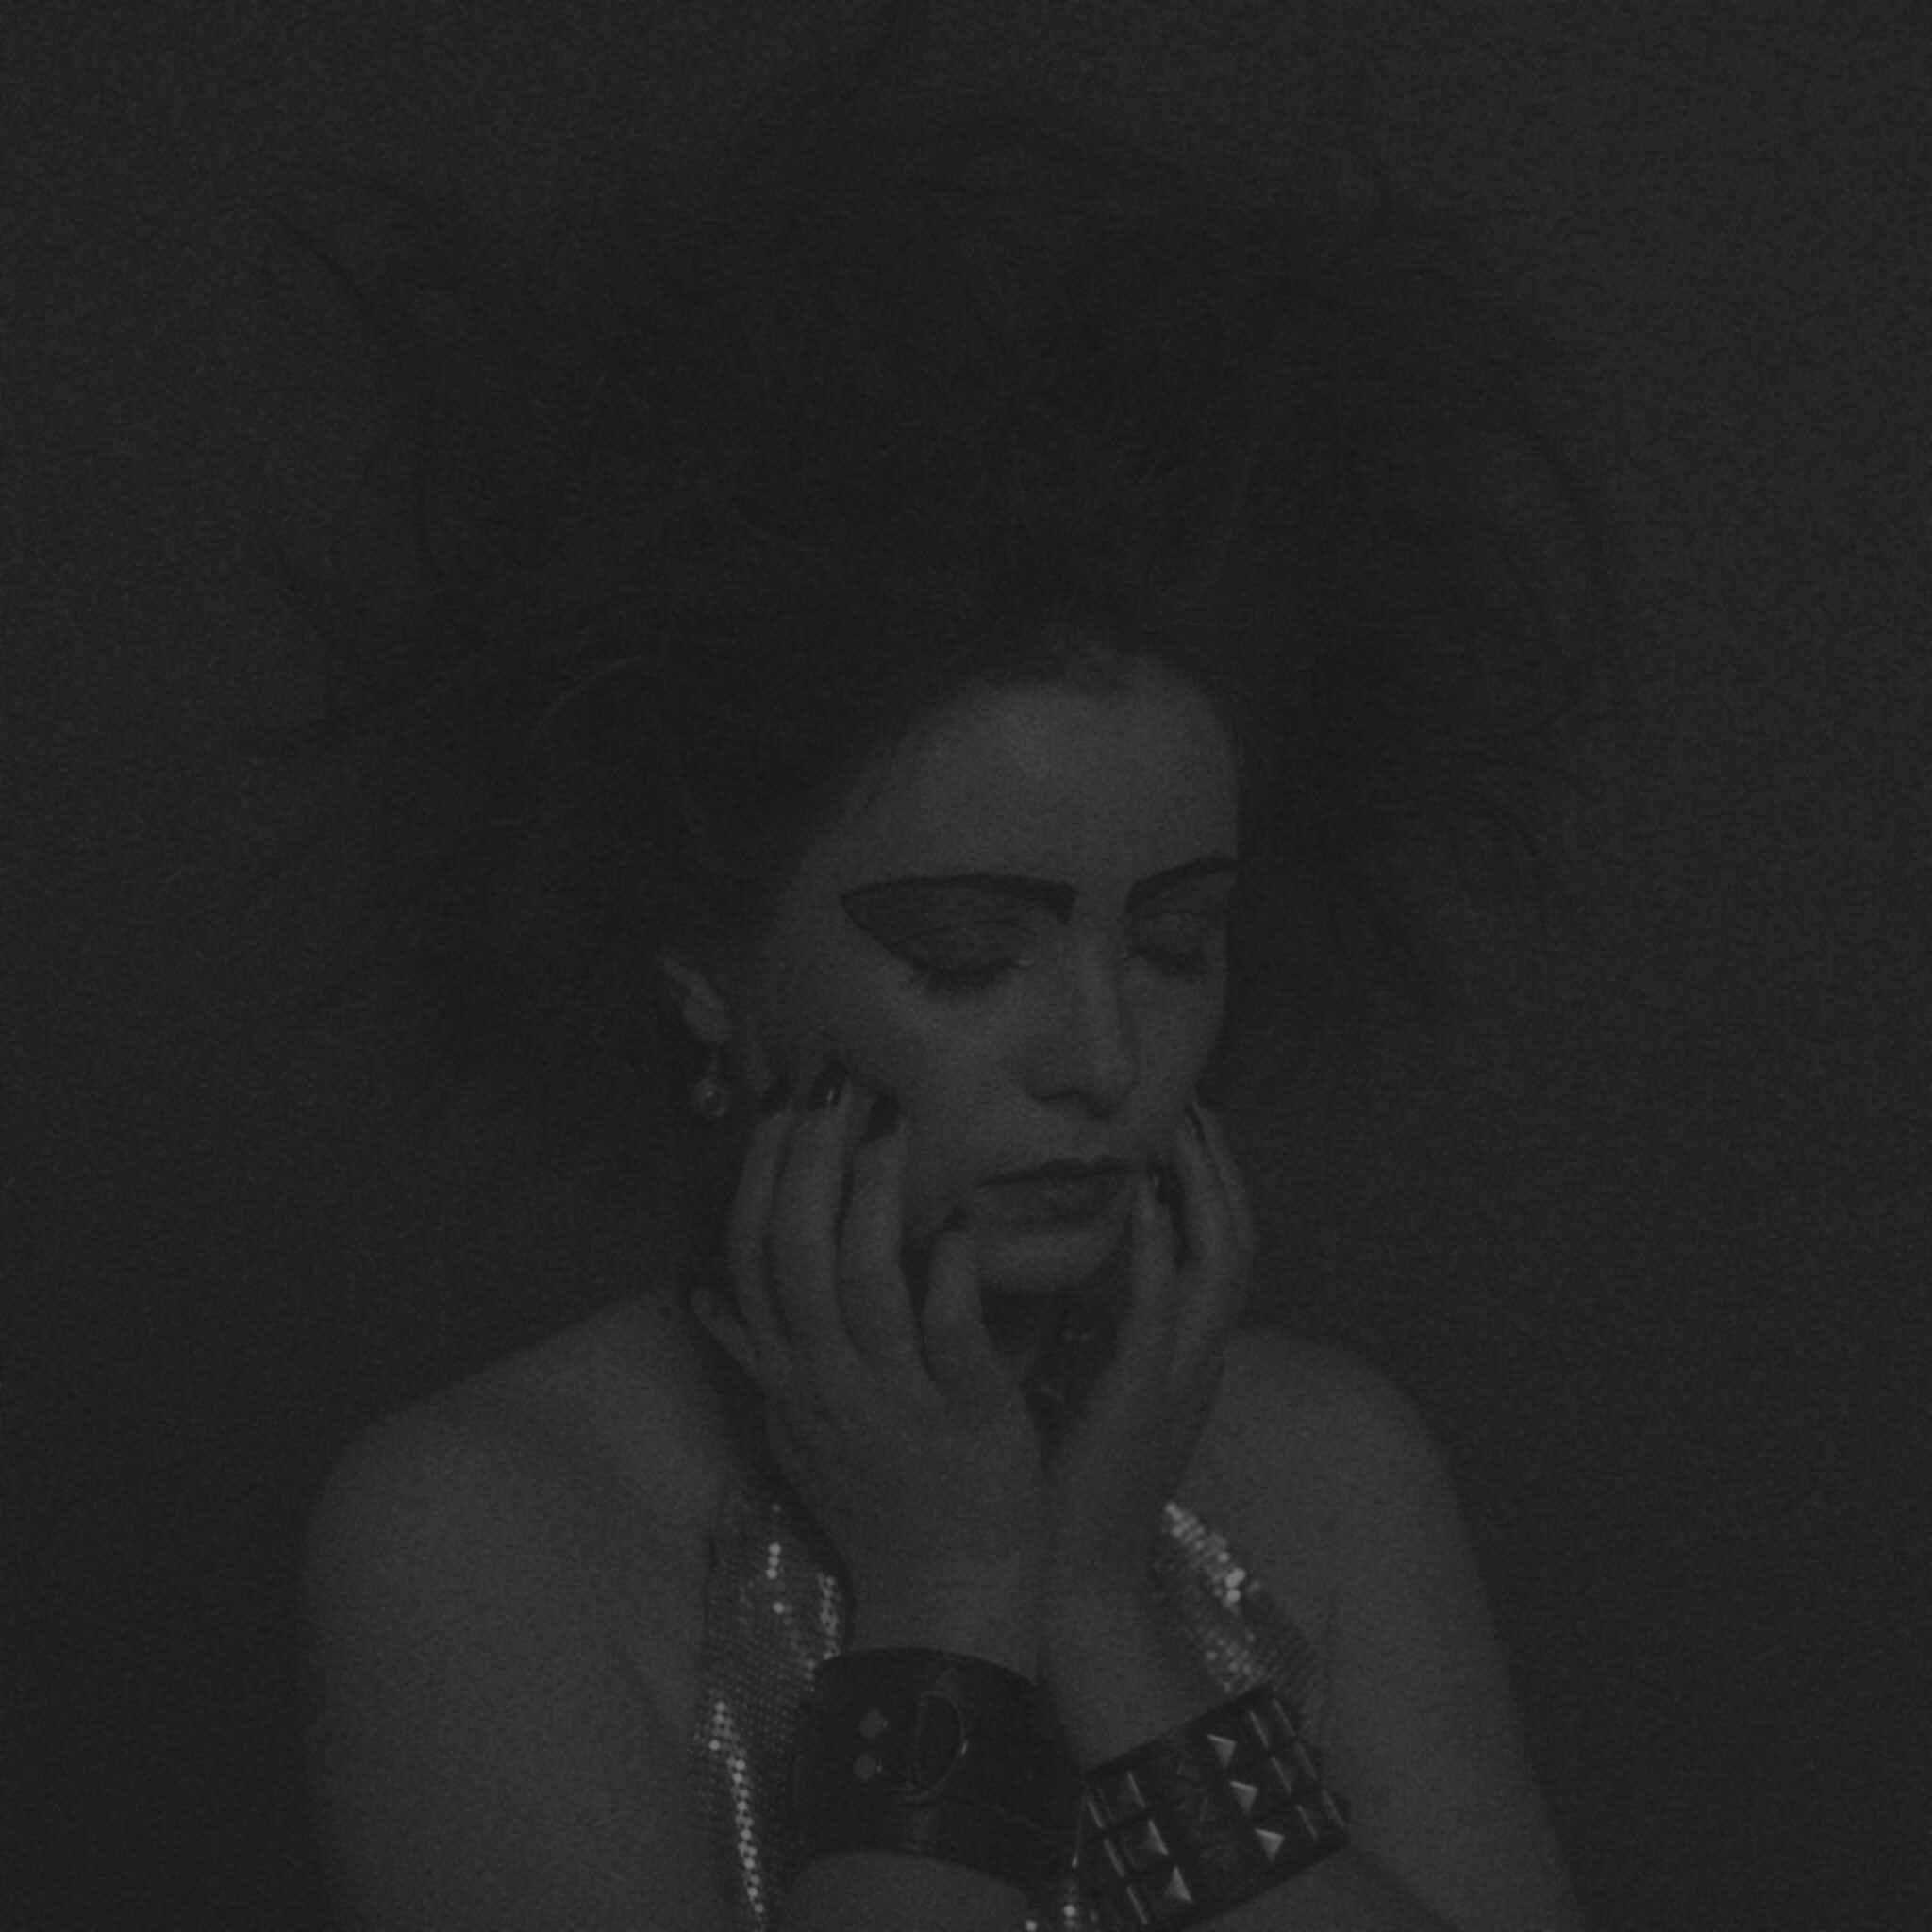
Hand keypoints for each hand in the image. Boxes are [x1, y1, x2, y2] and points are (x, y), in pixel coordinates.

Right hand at [688, 1060, 1047, 1610]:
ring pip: (860, 1284)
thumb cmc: (882, 1499)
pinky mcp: (966, 1418)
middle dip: (806, 1164)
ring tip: (890, 1128)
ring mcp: (893, 1400)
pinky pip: (948, 1335)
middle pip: (794, 1256)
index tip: (781, 1108)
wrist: (946, 1599)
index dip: (760, 1179)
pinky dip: (946, 1276)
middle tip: (835, 1088)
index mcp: (790, 1376)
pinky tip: (957, 1228)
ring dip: (869, 1198)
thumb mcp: (796, 1429)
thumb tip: (697, 1291)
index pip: (751, 1260)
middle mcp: (827, 1382)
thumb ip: (755, 1353)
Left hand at [1038, 1100, 1254, 1607]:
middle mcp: (1197, 1358)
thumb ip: (1076, 1319)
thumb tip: (1042, 1247)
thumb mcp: (1075, 1381)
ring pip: (1221, 1264)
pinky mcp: (1146, 1401)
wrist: (1066, 1582)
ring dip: (1206, 1190)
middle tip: (1193, 1097)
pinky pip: (1167, 1316)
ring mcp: (1181, 1379)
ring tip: (1183, 1126)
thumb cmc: (1056, 1481)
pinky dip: (1165, 1254)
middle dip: (1219, 1166)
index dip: (1207, 1181)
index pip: (1214, 1247)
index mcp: (1182, 1354)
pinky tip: (1151, 1205)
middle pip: (1235, 1239)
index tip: (1182, 1116)